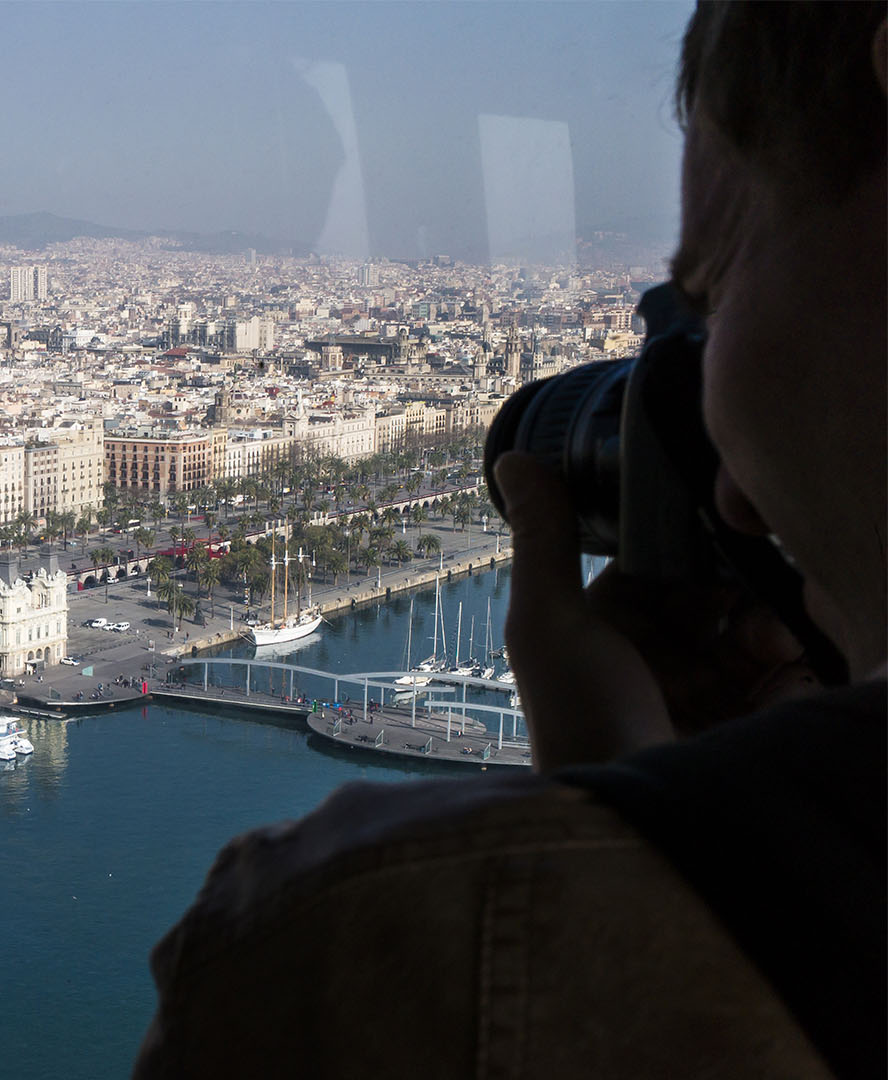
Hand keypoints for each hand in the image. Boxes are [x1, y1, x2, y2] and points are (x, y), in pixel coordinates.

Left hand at [495, 453, 816, 770]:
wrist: (634, 824)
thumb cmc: (578, 719)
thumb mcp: (551, 622)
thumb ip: (544, 540)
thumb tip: (514, 459)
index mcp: (606, 632)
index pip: (660, 568)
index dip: (690, 546)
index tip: (721, 528)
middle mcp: (655, 663)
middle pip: (717, 596)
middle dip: (742, 584)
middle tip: (758, 587)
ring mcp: (707, 698)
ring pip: (760, 632)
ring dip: (773, 624)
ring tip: (773, 638)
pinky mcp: (753, 731)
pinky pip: (792, 678)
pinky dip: (797, 664)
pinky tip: (791, 662)